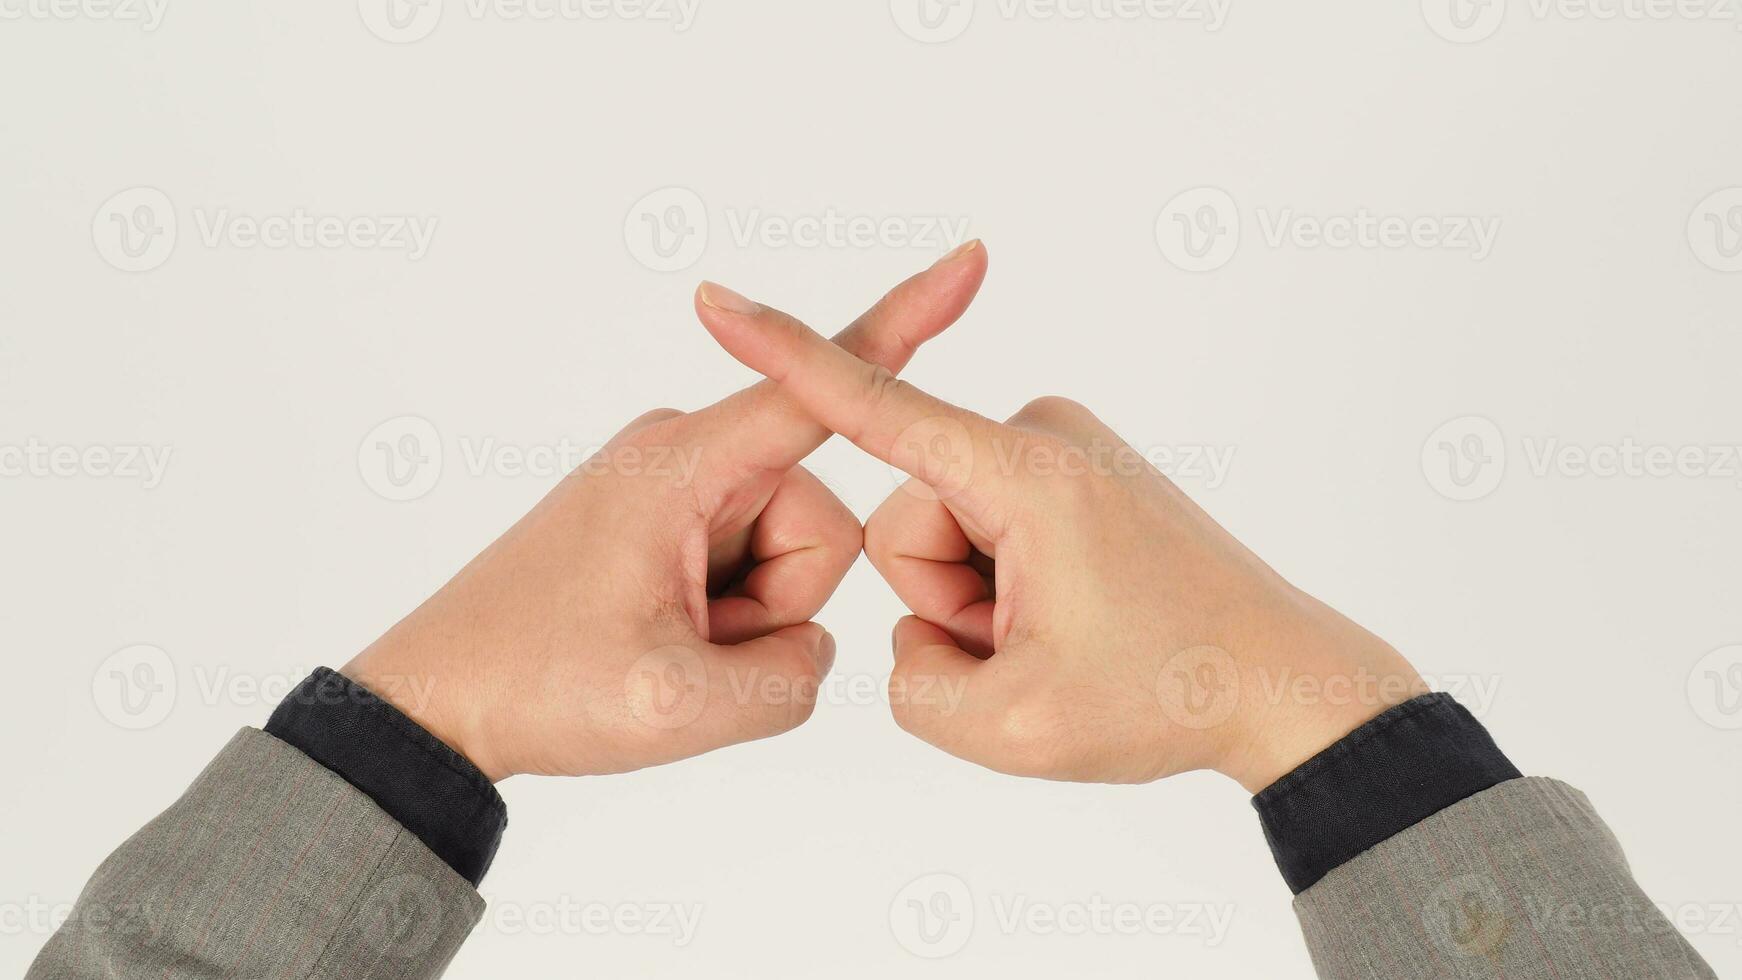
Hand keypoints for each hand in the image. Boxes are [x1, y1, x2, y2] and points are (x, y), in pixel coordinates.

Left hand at [341, 242, 988, 781]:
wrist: (438, 701)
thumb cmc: (534, 684)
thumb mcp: (678, 706)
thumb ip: (792, 677)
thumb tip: (814, 646)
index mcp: (684, 465)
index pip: (819, 393)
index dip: (904, 325)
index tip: (969, 261)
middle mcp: (685, 453)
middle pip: (821, 525)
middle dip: (775, 604)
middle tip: (683, 644)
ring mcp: (676, 485)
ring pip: (790, 556)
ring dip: (744, 621)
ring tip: (660, 644)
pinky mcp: (668, 518)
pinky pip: (750, 568)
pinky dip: (723, 620)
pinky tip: (658, 639)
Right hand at [696, 283, 1426, 791]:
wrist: (1285, 682)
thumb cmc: (1168, 697)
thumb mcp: (1010, 730)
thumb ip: (912, 685)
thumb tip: (914, 636)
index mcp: (1023, 475)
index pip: (874, 409)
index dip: (785, 357)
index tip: (716, 299)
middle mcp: (1042, 435)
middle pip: (905, 522)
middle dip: (948, 599)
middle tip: (1039, 646)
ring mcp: (1063, 447)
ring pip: (944, 533)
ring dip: (982, 602)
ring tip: (1066, 635)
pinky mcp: (1075, 469)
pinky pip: (988, 528)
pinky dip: (1010, 589)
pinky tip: (1078, 619)